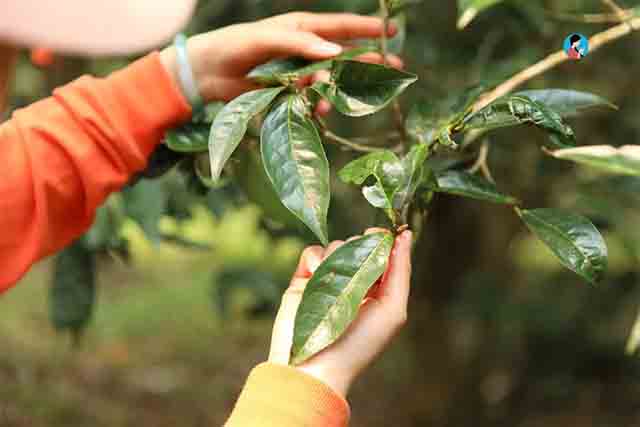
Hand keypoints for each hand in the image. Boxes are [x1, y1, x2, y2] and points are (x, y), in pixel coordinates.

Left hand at [160, 12, 402, 108]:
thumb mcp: (265, 39)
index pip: (341, 26)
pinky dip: (318, 104)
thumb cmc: (233, 46)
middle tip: (394, 68)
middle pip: (344, 55)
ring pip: (330, 80)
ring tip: (336, 98)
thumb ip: (298, 44)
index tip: (391, 30)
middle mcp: (304, 50)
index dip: (367, 28)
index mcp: (301, 29)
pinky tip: (318, 108)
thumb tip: (334, 52)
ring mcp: (298, 73)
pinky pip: (312, 99)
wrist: (207, 72)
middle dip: (368, 61)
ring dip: (339, 88)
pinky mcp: (289, 93)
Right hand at [268, 228, 412, 397]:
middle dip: (358, 249)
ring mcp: (329, 279)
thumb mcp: (392, 310)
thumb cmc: (359, 344)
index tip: (378, 237)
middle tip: (356, 270)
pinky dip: (315, 258)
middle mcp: (354, 282)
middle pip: (358, 244)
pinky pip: (312, 252)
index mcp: (379, 289)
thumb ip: (401, 271)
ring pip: (336, 245)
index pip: (383, 253)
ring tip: (334, 283)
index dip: (382, 241)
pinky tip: (315, 275)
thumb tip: (405, 235)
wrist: (315, 365)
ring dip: (336, 257)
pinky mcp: (305, 278)